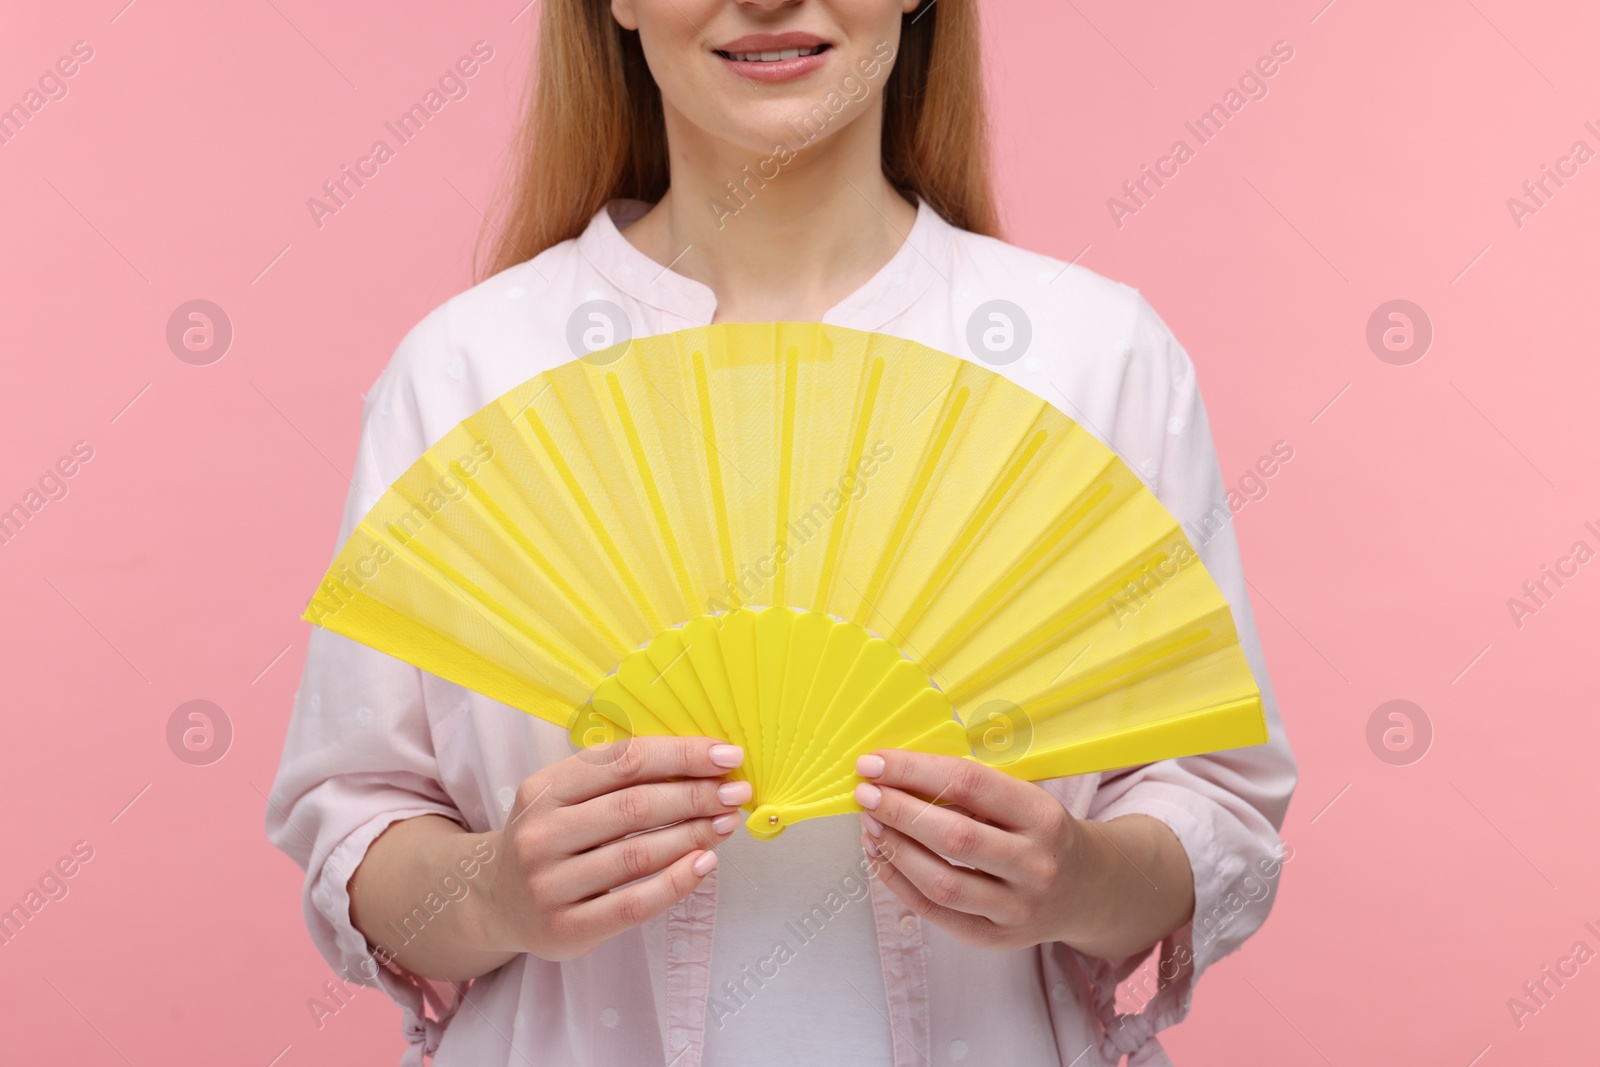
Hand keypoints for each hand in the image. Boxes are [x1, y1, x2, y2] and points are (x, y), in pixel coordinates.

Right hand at [480, 735, 748, 961]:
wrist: (494, 900)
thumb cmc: (550, 837)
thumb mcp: (564, 796)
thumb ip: (618, 778)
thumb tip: (701, 763)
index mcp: (544, 788)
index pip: (624, 761)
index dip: (681, 755)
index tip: (726, 755)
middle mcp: (541, 834)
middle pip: (634, 806)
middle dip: (696, 796)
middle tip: (737, 792)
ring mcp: (549, 885)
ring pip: (637, 854)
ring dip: (693, 835)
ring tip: (727, 823)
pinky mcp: (565, 929)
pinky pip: (633, 904)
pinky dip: (675, 883)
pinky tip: (705, 863)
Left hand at [854, 750, 1193, 956]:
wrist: (1089, 889)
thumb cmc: (1041, 833)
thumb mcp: (1025, 799)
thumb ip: (972, 788)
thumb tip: (895, 770)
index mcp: (1043, 816)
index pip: (970, 784)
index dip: (915, 770)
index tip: (874, 762)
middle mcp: (1035, 864)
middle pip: (953, 836)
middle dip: (898, 810)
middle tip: (864, 793)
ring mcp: (1018, 908)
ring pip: (942, 882)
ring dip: (895, 849)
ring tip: (870, 824)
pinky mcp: (997, 938)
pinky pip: (937, 914)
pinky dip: (900, 884)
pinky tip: (881, 857)